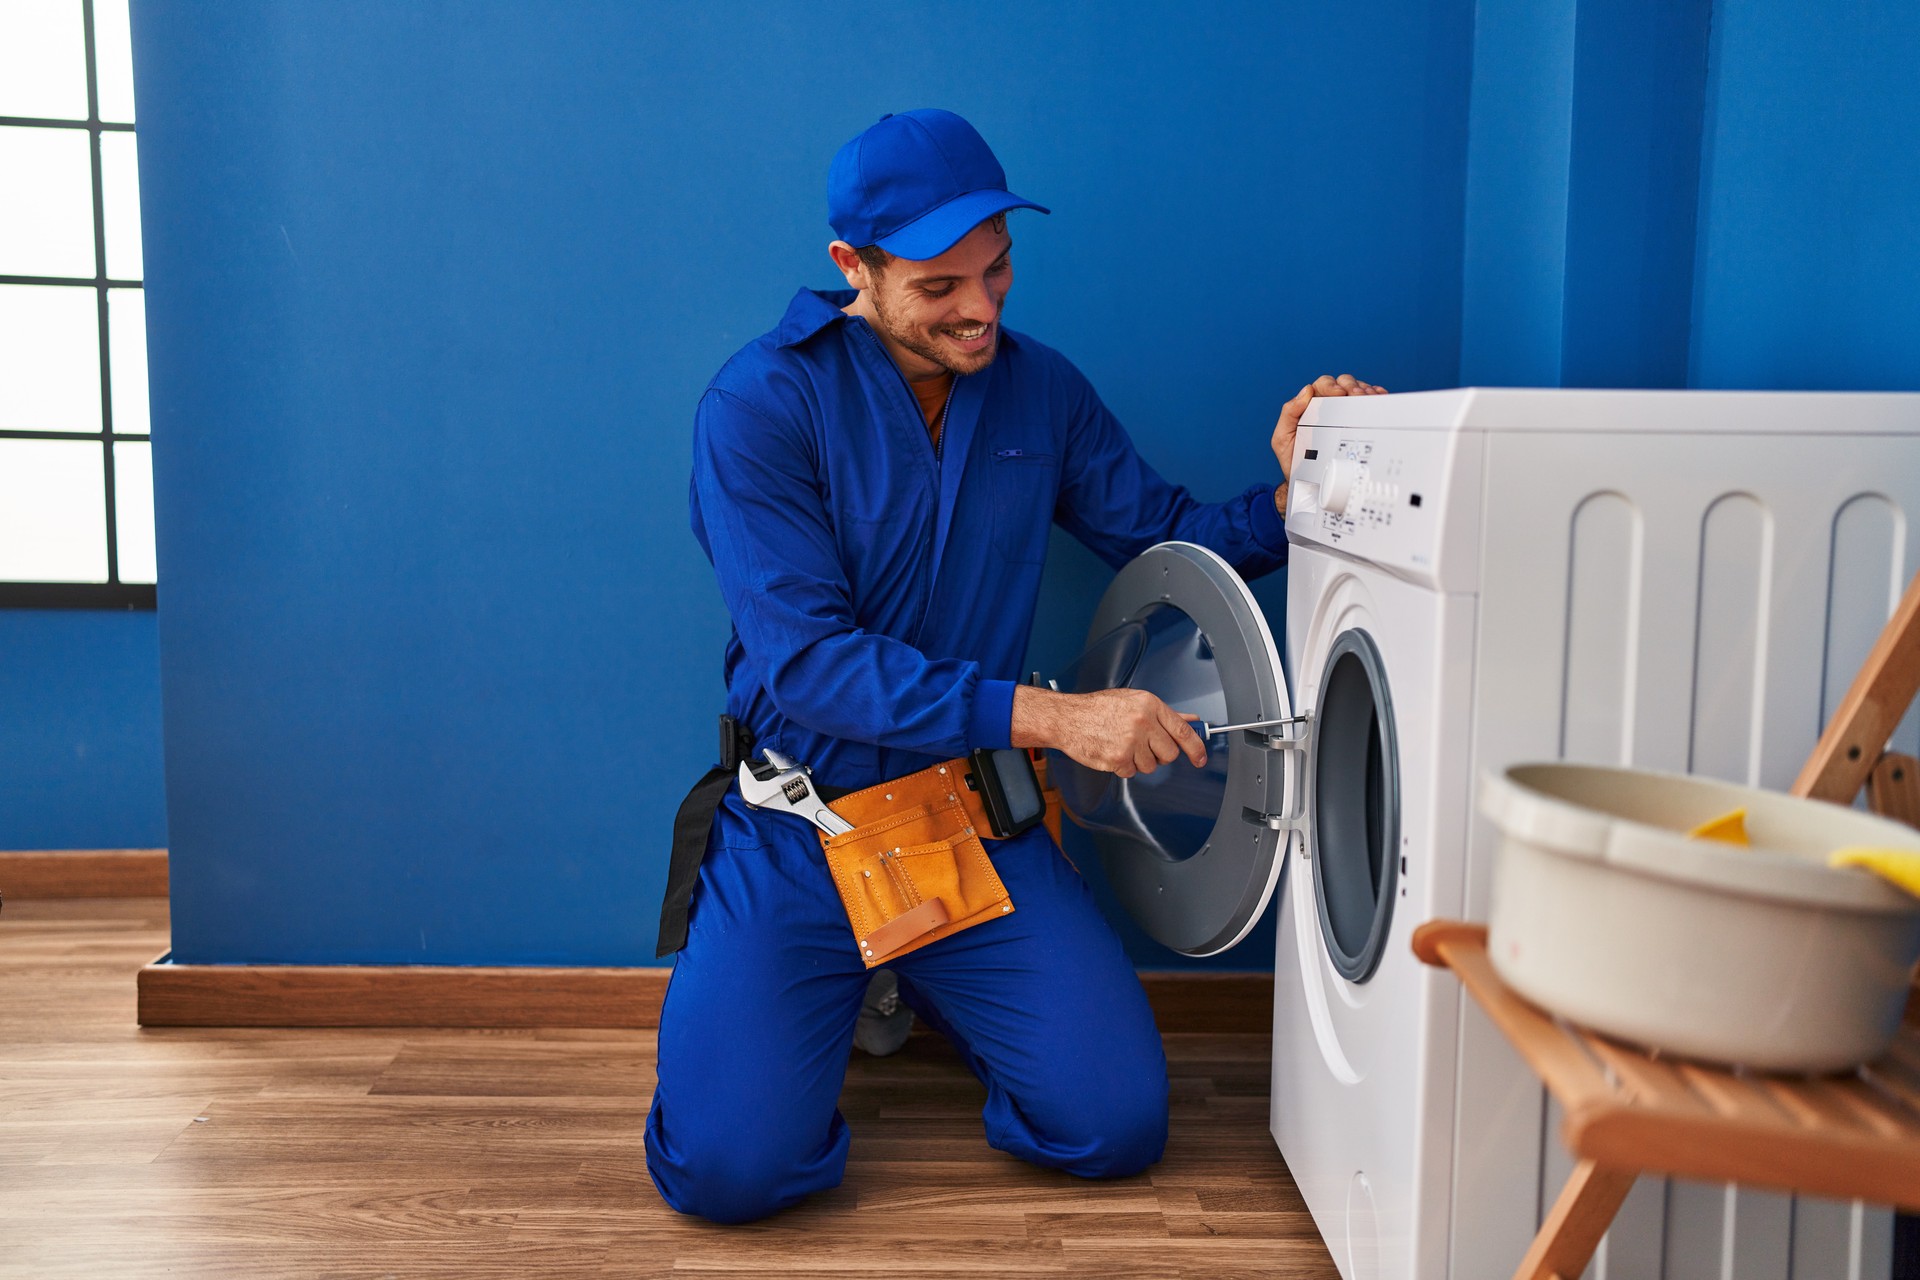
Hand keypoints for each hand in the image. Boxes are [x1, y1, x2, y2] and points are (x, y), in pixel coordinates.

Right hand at [1010, 686, 1207, 778]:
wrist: (1068, 718)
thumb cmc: (1098, 708)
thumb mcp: (1133, 701)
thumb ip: (1164, 714)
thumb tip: (1190, 720)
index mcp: (1149, 705)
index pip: (1182, 731)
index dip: (1196, 747)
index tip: (1200, 758)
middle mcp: (1143, 722)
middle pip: (1169, 754)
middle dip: (1159, 755)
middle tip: (1144, 747)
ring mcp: (1130, 742)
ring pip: (1151, 766)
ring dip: (1139, 761)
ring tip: (1123, 745)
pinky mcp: (1118, 758)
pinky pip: (1132, 773)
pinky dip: (1123, 767)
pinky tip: (1112, 752)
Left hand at [1272, 373, 1387, 478]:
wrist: (1308, 484)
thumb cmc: (1294, 460)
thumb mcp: (1282, 438)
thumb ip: (1288, 414)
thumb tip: (1305, 392)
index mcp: (1310, 406)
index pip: (1322, 386)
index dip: (1331, 385)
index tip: (1339, 393)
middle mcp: (1328, 406)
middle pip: (1343, 384)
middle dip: (1352, 386)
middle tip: (1359, 395)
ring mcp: (1344, 414)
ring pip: (1358, 391)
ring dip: (1365, 390)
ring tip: (1370, 397)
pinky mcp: (1357, 423)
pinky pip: (1368, 405)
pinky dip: (1375, 398)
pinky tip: (1379, 397)